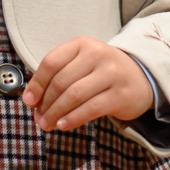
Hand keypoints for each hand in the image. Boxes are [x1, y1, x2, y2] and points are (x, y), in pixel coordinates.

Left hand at [23, 38, 151, 132]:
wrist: (141, 77)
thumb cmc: (103, 72)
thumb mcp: (82, 64)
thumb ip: (58, 76)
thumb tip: (32, 100)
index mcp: (82, 44)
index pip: (52, 62)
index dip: (37, 84)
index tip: (29, 101)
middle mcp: (97, 55)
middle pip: (61, 82)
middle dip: (45, 103)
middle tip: (38, 118)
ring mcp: (111, 74)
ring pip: (74, 96)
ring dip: (56, 113)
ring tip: (47, 124)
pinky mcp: (121, 94)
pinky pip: (91, 109)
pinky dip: (73, 118)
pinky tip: (63, 125)